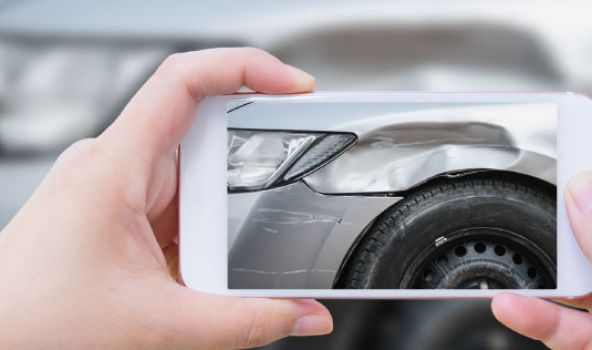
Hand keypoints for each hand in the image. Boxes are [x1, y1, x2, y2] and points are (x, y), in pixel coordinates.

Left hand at [0, 48, 332, 348]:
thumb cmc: (34, 322)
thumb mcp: (157, 324)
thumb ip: (244, 323)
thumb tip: (304, 314)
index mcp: (114, 167)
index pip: (184, 81)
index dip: (246, 67)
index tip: (294, 85)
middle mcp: (114, 165)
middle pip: (201, 127)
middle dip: (248, 158)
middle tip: (284, 182)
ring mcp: (117, 187)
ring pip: (193, 170)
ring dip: (222, 205)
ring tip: (218, 253)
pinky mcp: (122, 211)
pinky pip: (179, 200)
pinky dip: (203, 227)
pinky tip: (199, 264)